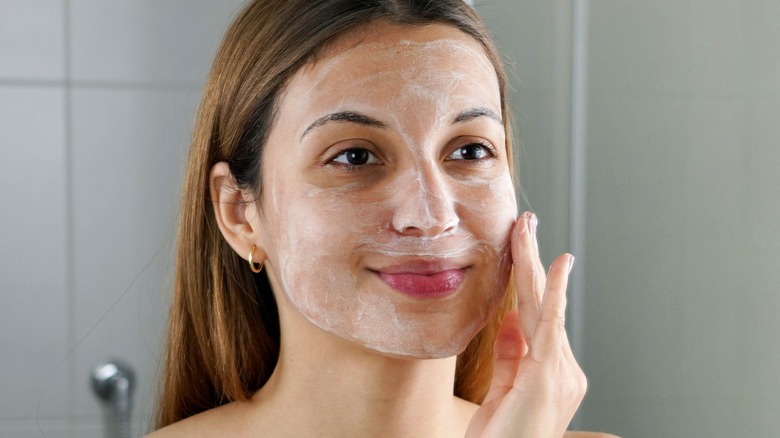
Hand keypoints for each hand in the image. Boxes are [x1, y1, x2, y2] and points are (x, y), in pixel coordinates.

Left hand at [466, 212, 586, 437]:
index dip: (532, 282)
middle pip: (546, 304)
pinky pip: (551, 324)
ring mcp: (561, 372)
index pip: (540, 317)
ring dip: (532, 263)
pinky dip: (555, 290)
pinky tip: (556, 262)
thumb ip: (510, 356)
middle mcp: (565, 370)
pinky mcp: (548, 375)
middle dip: (534, 261)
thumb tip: (512, 318)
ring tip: (524, 227)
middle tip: (526, 223)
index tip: (524, 251)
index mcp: (552, 374)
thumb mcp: (502, 393)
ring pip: (545, 305)